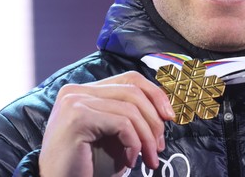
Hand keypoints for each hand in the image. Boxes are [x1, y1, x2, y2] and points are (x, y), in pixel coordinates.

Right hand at [39, 71, 174, 176]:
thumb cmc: (89, 166)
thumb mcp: (114, 135)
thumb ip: (131, 115)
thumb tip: (165, 107)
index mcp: (84, 90)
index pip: (130, 79)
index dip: (155, 94)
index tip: (169, 116)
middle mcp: (75, 90)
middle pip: (133, 91)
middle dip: (154, 121)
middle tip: (159, 147)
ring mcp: (74, 101)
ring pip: (130, 110)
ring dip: (147, 138)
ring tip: (149, 159)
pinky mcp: (77, 118)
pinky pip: (122, 124)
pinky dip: (134, 144)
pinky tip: (129, 162)